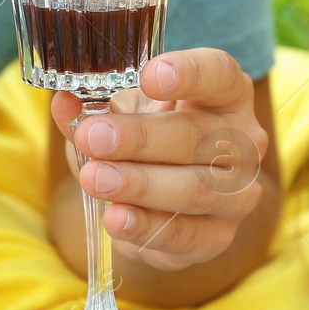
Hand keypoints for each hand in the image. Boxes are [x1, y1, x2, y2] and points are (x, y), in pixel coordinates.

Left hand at [50, 48, 265, 271]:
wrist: (166, 201)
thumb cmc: (149, 141)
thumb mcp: (122, 116)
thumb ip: (93, 111)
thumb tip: (64, 104)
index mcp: (226, 94)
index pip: (219, 74)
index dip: (188, 73)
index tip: (149, 75)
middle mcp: (244, 141)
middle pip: (199, 135)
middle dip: (141, 138)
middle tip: (93, 137)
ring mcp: (238, 192)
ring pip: (195, 188)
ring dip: (141, 184)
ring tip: (96, 178)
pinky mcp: (219, 236)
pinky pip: (185, 234)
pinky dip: (147, 227)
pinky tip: (116, 219)